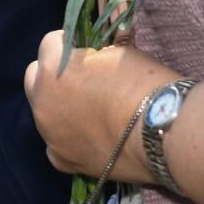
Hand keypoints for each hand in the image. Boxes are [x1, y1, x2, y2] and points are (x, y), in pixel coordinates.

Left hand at [24, 31, 174, 180]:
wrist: (167, 132)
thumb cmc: (143, 85)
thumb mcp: (116, 52)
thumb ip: (93, 54)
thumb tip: (92, 56)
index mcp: (52, 67)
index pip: (50, 43)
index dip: (70, 45)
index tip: (87, 51)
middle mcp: (41, 100)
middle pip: (36, 76)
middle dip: (54, 73)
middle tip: (82, 79)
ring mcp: (49, 133)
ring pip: (42, 111)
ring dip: (58, 105)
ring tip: (88, 111)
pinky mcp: (64, 160)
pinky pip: (53, 146)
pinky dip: (65, 139)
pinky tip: (86, 137)